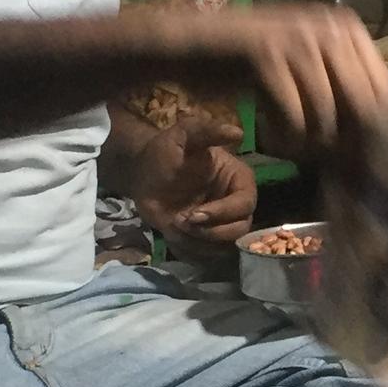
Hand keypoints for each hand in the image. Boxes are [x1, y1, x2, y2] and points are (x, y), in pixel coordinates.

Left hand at [132, 116, 256, 252]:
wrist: (142, 173)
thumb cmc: (165, 152)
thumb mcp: (183, 135)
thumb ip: (207, 131)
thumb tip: (237, 133)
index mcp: (238, 180)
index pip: (245, 204)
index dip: (223, 213)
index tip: (195, 214)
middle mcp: (235, 205)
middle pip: (240, 231)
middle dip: (210, 232)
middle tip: (182, 222)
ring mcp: (220, 224)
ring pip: (223, 247)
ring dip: (197, 242)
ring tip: (174, 225)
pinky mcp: (203, 239)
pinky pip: (205, 256)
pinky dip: (188, 249)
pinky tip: (172, 232)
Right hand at [145, 1, 387, 159]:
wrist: (191, 43)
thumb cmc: (249, 60)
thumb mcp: (304, 65)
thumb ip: (339, 82)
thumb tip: (377, 124)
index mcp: (344, 26)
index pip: (380, 87)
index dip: (367, 123)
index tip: (348, 146)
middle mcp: (327, 26)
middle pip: (358, 103)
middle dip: (341, 136)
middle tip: (318, 152)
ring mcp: (297, 37)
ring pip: (325, 111)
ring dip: (309, 139)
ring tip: (292, 144)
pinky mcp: (266, 54)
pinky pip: (293, 113)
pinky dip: (284, 133)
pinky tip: (271, 134)